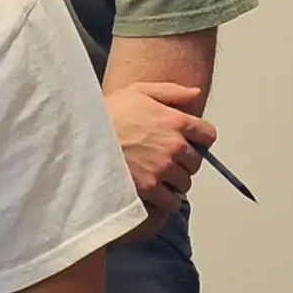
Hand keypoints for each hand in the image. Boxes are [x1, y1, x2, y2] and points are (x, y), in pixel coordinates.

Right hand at [110, 80, 212, 220]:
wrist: (84, 136)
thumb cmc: (110, 112)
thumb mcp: (140, 91)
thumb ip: (172, 91)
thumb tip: (196, 93)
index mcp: (176, 121)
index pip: (208, 135)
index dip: (199, 138)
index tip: (189, 141)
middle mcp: (174, 146)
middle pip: (197, 161)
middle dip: (185, 161)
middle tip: (168, 159)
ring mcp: (163, 169)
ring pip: (185, 182)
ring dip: (176, 181)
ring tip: (159, 175)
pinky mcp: (150, 189)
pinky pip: (172, 201)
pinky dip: (167, 199)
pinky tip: (156, 192)